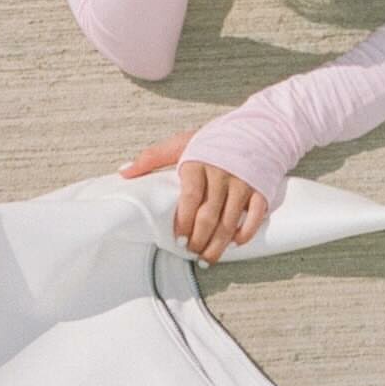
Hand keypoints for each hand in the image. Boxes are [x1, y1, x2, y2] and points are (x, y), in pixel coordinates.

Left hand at [119, 129, 269, 265]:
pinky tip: (236, 242)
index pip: (191, 198)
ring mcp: (243, 182)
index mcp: (199, 162)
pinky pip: (255, 216)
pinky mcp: (261, 189)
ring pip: (230, 221)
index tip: (178, 238)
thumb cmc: (214, 140)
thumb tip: (124, 173)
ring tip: (208, 256)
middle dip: (199, 238)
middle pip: (209, 215)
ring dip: (219, 244)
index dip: (184, 221)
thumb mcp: (181, 143)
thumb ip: (152, 157)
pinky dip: (245, 233)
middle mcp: (222, 173)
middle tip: (191, 250)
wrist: (256, 129)